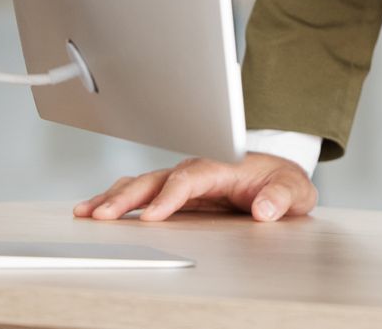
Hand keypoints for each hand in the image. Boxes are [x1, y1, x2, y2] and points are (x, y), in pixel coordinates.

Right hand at [73, 153, 318, 222]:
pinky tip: (92, 211)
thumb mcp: (295, 190)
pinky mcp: (173, 193)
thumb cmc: (283, 183)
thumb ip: (282, 198)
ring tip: (86, 213)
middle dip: (129, 196)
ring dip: (114, 197)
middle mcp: (197, 170)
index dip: (171, 195)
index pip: (192, 177)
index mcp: (224, 166)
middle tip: (102, 215)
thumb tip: (265, 210)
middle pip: (158, 179)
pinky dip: (116, 199)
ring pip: (143, 184)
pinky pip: (141, 193)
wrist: (278, 178)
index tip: (153, 216)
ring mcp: (182, 180)